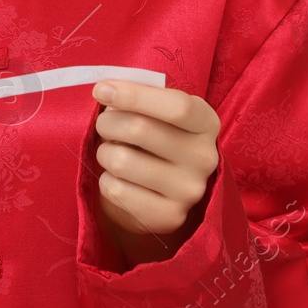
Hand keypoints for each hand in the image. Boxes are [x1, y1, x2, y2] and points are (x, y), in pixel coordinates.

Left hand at [91, 79, 220, 261]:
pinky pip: (117, 190)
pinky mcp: (169, 216)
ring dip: (105, 153)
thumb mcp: (155, 113)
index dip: (134, 95)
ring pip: (122, 161)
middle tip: (103, 125)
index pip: (177, 106)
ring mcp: (190, 191)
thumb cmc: (152, 138)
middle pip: (141, 129)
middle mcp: (205, 157)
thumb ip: (137, 99)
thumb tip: (105, 91)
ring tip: (113, 154)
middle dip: (108, 123)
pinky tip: (119, 179)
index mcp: (206, 122)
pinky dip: (106, 180)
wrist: (159, 192)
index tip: (101, 90)